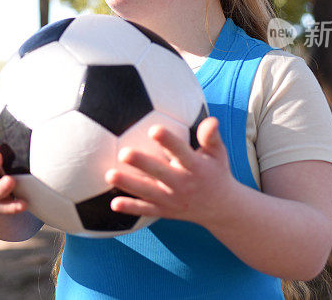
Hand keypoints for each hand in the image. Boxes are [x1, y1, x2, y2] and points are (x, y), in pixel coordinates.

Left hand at [104, 117, 236, 225]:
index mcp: (196, 167)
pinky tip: (113, 203)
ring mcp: (173, 200)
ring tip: (109, 175)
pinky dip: (131, 207)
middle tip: (123, 153)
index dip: (168, 141)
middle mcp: (183, 184)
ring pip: (148, 192)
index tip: (154, 129)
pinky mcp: (165, 211)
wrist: (222, 209)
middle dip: (142, 164)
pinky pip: (146, 210)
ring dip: (129, 184)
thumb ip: (211, 136)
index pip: (181, 152)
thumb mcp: (218, 154)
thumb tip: (212, 120)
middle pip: (160, 173)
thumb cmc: (216, 172)